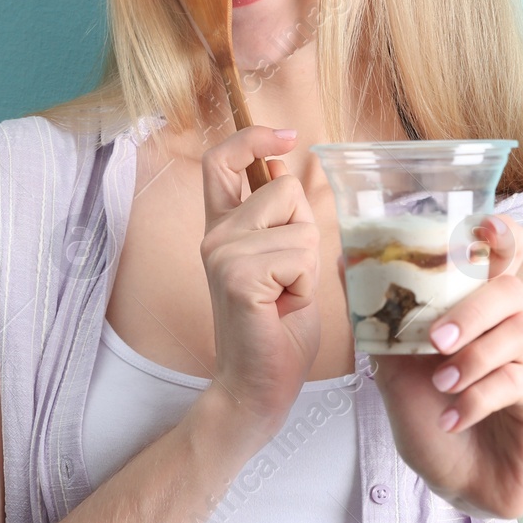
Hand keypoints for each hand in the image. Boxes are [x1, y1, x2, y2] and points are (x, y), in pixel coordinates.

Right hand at [201, 125, 321, 437]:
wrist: (257, 387)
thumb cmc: (277, 330)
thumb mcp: (285, 261)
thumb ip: (281, 219)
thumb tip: (284, 167)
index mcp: (222, 228)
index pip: (220, 161)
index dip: (252, 138)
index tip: (286, 135)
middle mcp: (214, 236)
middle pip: (283, 188)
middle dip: (305, 231)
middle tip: (289, 280)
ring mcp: (222, 254)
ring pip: (298, 226)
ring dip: (307, 266)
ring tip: (285, 298)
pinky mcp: (238, 277)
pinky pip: (299, 255)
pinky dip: (305, 285)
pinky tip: (282, 309)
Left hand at [342, 212, 522, 518]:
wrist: (454, 482)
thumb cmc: (430, 417)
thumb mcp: (394, 366)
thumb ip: (380, 318)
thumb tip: (345, 262)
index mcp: (481, 310)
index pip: (506, 256)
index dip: (503, 234)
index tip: (484, 227)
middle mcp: (514, 327)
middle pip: (512, 289)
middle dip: (471, 309)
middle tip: (435, 339)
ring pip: (520, 332)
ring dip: (473, 357)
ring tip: (440, 384)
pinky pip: (520, 382)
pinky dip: (477, 399)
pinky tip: (452, 419)